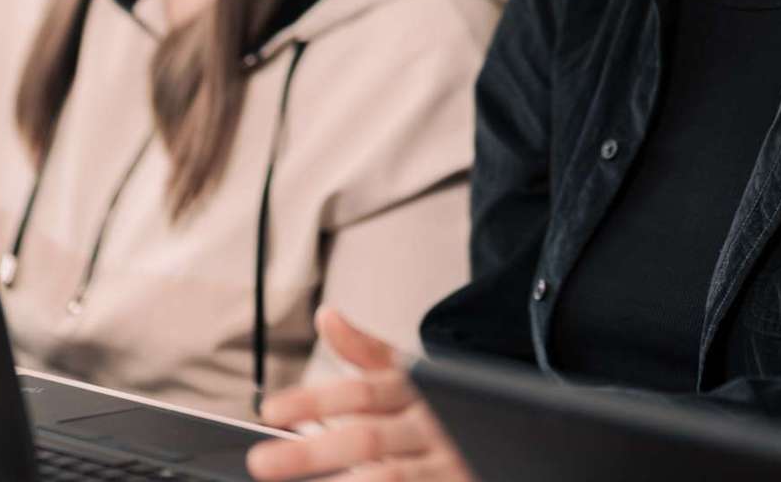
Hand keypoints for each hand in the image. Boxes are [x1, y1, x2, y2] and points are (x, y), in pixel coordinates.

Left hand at [247, 307, 473, 481]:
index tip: (272, 411)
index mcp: (419, 391)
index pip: (363, 391)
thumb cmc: (448, 410)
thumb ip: (367, 351)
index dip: (316, 399)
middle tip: (262, 462)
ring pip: (388, 478)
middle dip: (311, 452)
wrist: (518, 444)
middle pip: (367, 438)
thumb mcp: (413, 376)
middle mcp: (434, 426)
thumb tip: (327, 315)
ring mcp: (449, 462)